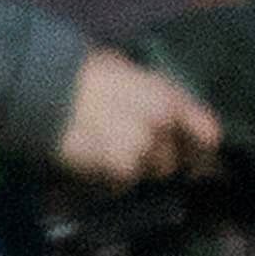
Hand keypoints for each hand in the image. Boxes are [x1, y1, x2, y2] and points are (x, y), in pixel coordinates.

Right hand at [53, 49, 223, 187]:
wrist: (46, 88)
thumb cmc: (83, 73)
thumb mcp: (130, 75)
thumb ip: (156, 98)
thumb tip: (170, 119)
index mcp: (169, 97)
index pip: (208, 134)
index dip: (202, 150)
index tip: (196, 160)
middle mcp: (163, 123)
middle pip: (174, 161)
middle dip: (156, 160)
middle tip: (132, 150)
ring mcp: (143, 147)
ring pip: (148, 172)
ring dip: (133, 168)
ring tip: (107, 151)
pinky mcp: (120, 167)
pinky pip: (122, 183)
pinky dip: (109, 179)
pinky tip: (93, 161)